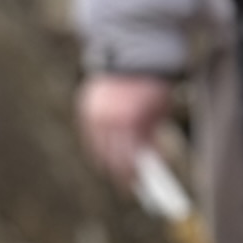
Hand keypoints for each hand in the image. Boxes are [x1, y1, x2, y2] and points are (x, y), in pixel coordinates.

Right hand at [77, 71, 177, 189]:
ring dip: (106, 159)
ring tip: (117, 165)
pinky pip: (89, 135)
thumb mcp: (157, 115)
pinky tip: (107, 148)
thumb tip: (144, 164)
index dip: (130, 178)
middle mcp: (108, 120)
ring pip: (95, 149)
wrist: (133, 54)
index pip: (126, 162)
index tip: (134, 187)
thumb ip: (149, 139)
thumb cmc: (152, 87)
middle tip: (126, 182)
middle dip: (117, 173)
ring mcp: (93, 113)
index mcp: (129, 122)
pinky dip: (98, 144)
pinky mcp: (85, 107)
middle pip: (108, 159)